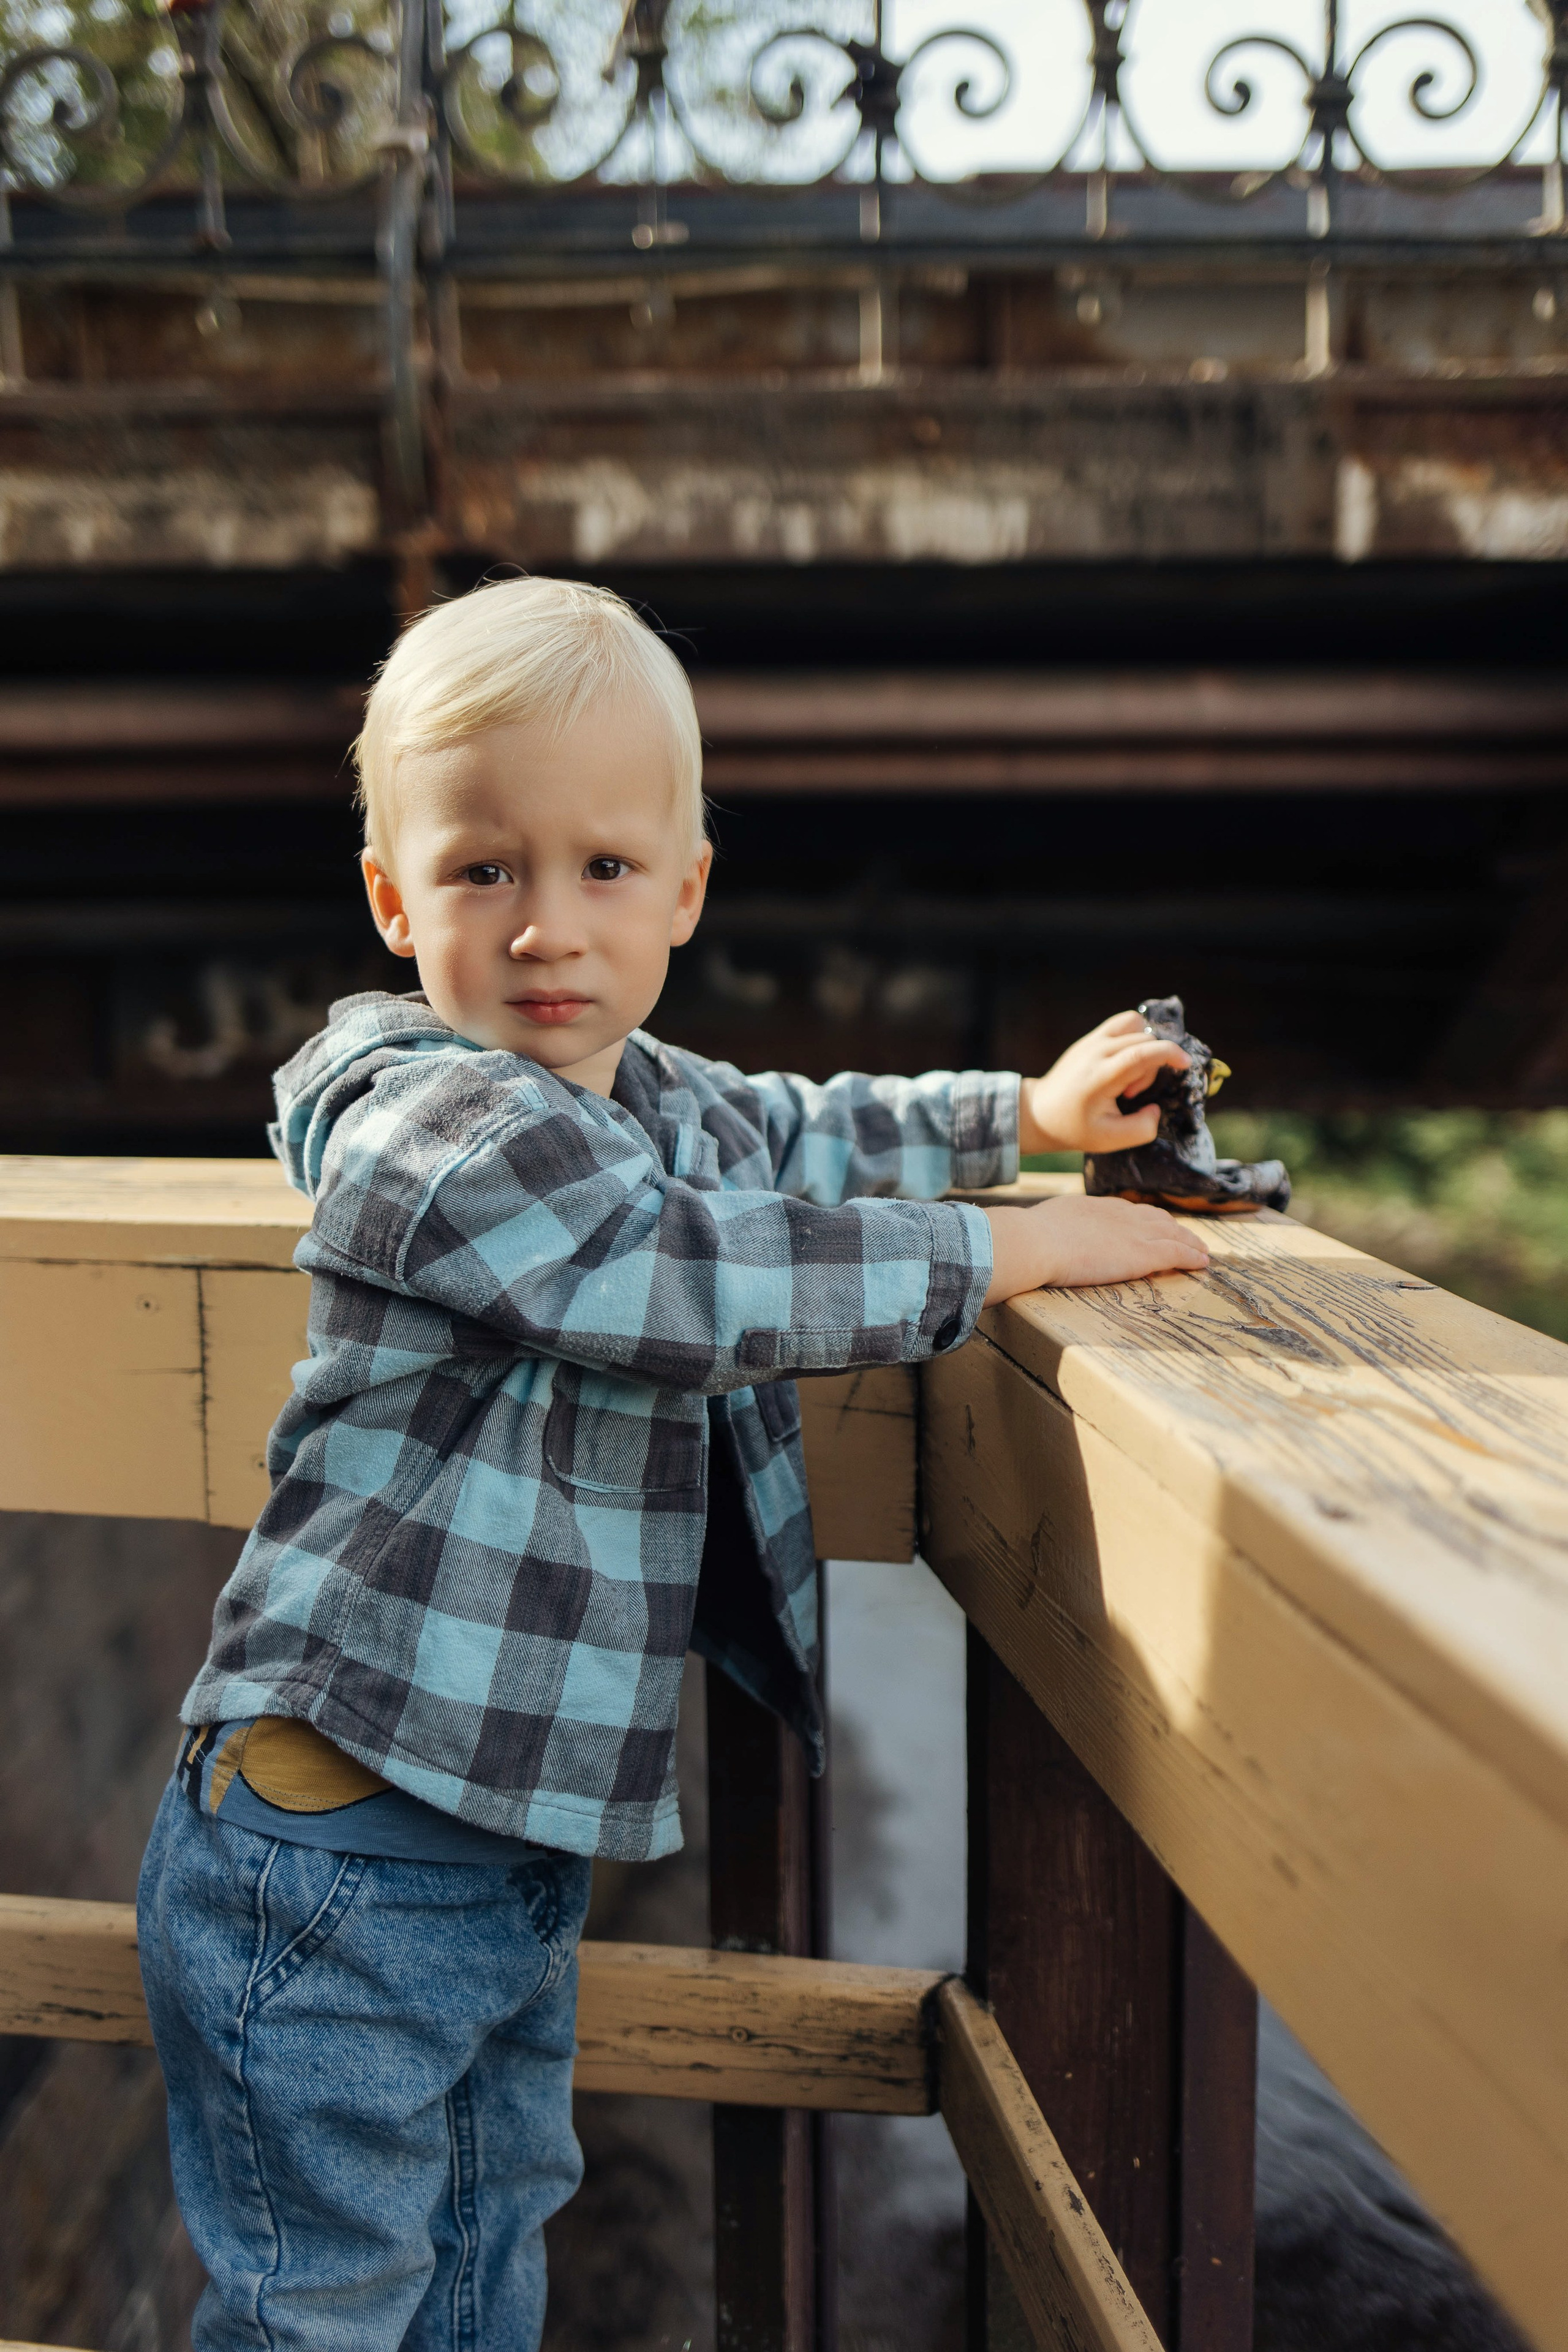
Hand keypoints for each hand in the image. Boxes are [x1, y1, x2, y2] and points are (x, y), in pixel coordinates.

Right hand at [983, 1194, 1208, 1301]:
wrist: (1034, 1241)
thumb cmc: (1027, 1239)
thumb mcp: (1041, 1226)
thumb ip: (1050, 1231)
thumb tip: (1033, 1238)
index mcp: (1093, 1206)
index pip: (1128, 1211)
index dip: (1145, 1219)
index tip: (1154, 1225)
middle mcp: (1118, 1214)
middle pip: (1155, 1218)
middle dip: (1173, 1228)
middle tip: (1186, 1237)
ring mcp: (1132, 1232)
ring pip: (1172, 1234)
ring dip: (1189, 1242)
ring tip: (1202, 1251)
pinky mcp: (1142, 1253)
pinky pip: (1177, 1253)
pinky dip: (1192, 1257)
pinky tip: (1203, 1262)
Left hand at [1020, 1011, 1189, 1154]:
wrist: (1040, 1113)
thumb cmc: (1075, 1128)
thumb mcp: (1110, 1140)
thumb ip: (1142, 1129)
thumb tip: (1156, 1109)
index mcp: (1100, 1076)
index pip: (1141, 1052)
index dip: (1169, 1053)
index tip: (1185, 1064)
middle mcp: (1096, 1051)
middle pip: (1144, 1042)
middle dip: (1152, 1066)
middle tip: (1131, 1094)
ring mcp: (1092, 1040)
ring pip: (1136, 1026)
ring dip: (1144, 1048)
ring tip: (1128, 1076)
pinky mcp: (1091, 1037)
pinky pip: (1124, 1023)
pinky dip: (1135, 1037)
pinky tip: (1126, 1062)